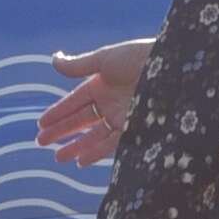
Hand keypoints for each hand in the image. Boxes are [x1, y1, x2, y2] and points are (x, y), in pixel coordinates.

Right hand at [36, 38, 151, 166]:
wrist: (176, 68)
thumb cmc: (140, 57)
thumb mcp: (105, 59)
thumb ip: (78, 65)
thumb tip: (53, 60)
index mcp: (102, 84)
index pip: (74, 102)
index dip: (57, 113)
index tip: (41, 124)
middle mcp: (111, 102)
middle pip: (81, 121)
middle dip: (61, 132)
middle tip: (41, 142)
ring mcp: (123, 117)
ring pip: (94, 136)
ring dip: (76, 147)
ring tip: (59, 158)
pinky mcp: (136, 130)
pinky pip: (112, 144)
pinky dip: (95, 153)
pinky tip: (81, 160)